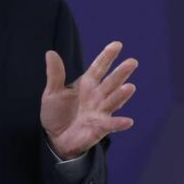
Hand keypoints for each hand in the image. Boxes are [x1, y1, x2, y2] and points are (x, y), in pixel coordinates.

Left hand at [40, 42, 136, 159]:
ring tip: (130, 87)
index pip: (99, 67)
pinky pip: (111, 125)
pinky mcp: (99, 128)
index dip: (107, 56)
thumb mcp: (52, 93)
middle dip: (121, 73)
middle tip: (132, 62)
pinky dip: (119, 123)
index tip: (117, 45)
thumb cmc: (56, 113)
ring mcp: (100, 111)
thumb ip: (55, 74)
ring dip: (122, 95)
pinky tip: (128, 121)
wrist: (55, 138)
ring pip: (113, 101)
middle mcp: (97, 96)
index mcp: (87, 84)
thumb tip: (50, 53)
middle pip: (110, 82)